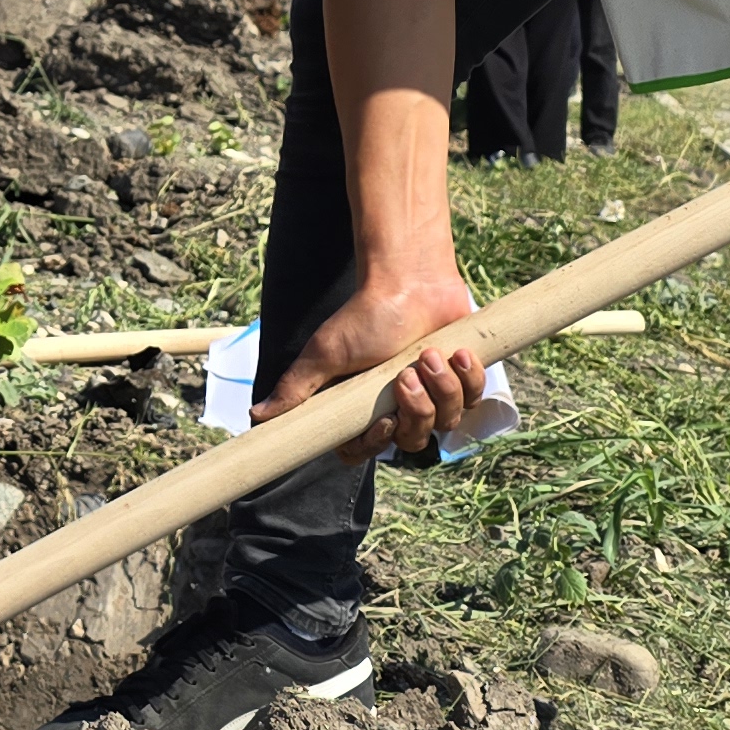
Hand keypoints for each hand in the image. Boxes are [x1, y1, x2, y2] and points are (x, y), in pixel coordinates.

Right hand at [257, 271, 483, 461]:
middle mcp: (397, 408)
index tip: (383, 421)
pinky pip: (473, 399)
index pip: (364, 451)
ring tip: (430, 354)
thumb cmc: (365, 315)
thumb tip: (255, 418)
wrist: (410, 279)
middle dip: (415, 411)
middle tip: (406, 375)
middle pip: (412, 442)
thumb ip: (296, 388)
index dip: (376, 444)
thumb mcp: (325, 353)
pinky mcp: (463, 381)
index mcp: (362, 408)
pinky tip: (456, 352)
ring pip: (446, 422)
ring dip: (442, 388)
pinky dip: (467, 377)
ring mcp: (434, 396)